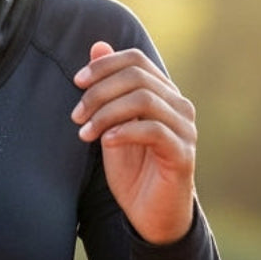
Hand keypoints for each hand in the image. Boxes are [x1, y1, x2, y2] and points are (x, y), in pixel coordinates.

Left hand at [72, 41, 196, 244]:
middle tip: (75, 115)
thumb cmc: (131, 168)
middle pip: (137, 77)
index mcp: (163, 93)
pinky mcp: (183, 154)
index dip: (104, 65)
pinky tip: (105, 142)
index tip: (77, 82)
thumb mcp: (111, 123)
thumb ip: (108, 88)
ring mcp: (185, 129)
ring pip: (144, 100)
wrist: (149, 214)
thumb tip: (98, 45)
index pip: (136, 60)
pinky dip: (124, 131)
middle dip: (98, 92)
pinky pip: (153, 130)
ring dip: (106, 113)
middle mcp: (179, 106)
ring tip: (84, 132)